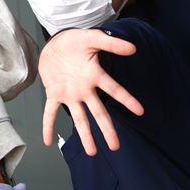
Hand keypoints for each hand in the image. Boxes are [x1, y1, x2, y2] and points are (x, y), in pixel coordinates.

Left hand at [38, 29, 143, 154]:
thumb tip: (133, 48)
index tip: (140, 111)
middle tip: (115, 147)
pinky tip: (48, 141)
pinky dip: (48, 125)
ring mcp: (70, 93)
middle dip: (107, 129)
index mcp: (95, 76)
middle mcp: (85, 89)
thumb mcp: (93, 38)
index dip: (127, 100)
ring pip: (79, 118)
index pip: (114, 90)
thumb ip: (112, 44)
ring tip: (92, 152)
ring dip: (85, 135)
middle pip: (98, 112)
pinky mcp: (54, 93)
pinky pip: (50, 112)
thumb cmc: (76, 41)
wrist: (56, 43)